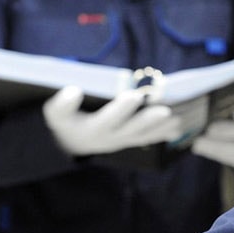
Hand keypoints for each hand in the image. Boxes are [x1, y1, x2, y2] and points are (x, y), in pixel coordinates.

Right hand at [42, 86, 185, 156]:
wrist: (70, 142)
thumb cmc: (64, 121)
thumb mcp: (55, 114)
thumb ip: (61, 104)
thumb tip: (72, 90)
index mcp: (91, 129)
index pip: (106, 119)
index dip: (120, 109)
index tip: (133, 95)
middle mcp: (109, 138)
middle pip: (131, 129)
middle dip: (148, 120)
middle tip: (164, 110)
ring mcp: (122, 140)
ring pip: (144, 135)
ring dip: (162, 127)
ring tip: (178, 117)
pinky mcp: (130, 140)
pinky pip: (149, 138)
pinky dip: (163, 133)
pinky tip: (179, 126)